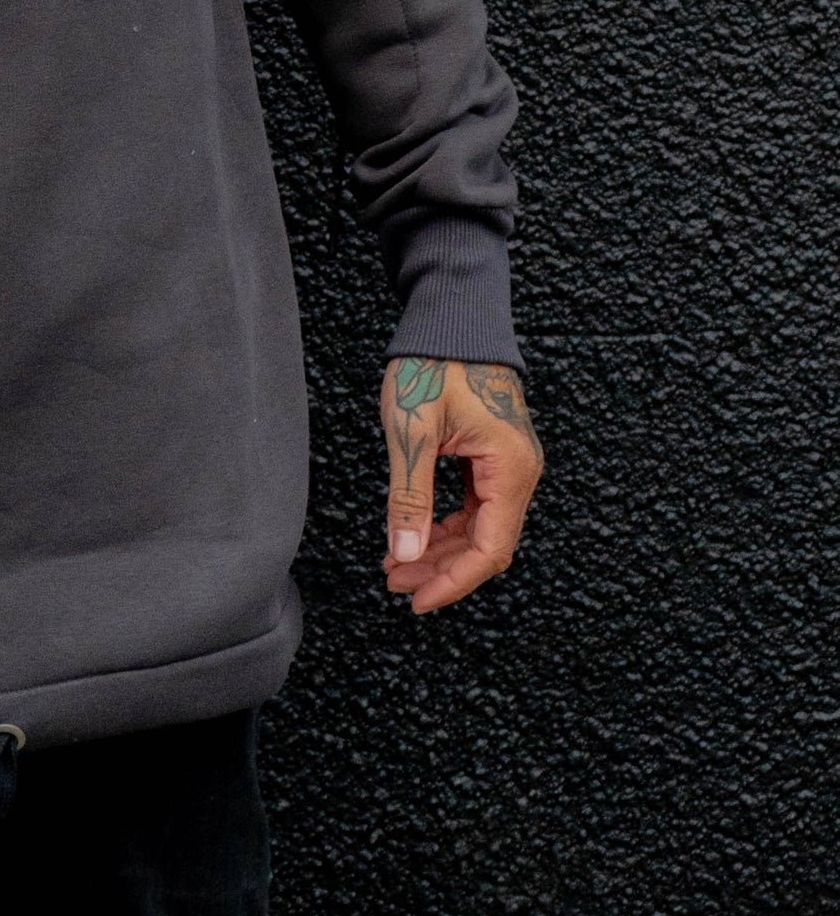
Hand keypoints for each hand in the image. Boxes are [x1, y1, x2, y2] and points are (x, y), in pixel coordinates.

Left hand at [380, 357, 542, 613]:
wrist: (452, 315)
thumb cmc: (434, 362)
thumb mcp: (412, 431)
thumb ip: (410, 498)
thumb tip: (406, 555)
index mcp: (510, 468)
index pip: (489, 550)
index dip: (452, 583)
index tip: (416, 600)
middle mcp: (520, 470)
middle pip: (486, 543)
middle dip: (439, 568)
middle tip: (395, 581)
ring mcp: (509, 462)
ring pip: (479, 526)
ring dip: (440, 548)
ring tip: (397, 562)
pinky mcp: (494, 453)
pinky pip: (476, 503)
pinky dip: (446, 522)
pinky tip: (416, 531)